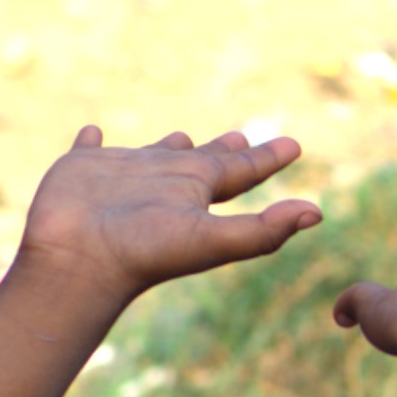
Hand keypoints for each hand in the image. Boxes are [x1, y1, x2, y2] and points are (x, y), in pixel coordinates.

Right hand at [8, 126, 320, 303]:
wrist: (78, 263)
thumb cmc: (143, 252)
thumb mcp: (210, 240)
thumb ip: (262, 229)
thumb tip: (317, 214)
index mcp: (195, 193)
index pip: (241, 171)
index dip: (267, 158)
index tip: (294, 146)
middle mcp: (163, 182)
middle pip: (202, 160)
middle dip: (223, 147)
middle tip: (243, 134)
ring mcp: (121, 176)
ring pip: (151, 153)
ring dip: (167, 145)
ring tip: (181, 136)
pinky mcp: (81, 169)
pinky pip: (87, 148)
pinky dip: (89, 140)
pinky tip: (91, 133)